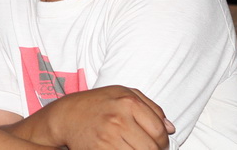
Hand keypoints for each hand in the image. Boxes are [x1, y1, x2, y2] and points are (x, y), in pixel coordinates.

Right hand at [38, 86, 174, 149]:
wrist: (66, 116)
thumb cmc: (97, 104)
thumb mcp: (122, 93)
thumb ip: (151, 107)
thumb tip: (170, 128)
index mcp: (127, 102)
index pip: (159, 131)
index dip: (163, 141)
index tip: (157, 142)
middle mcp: (118, 119)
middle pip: (152, 148)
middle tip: (147, 148)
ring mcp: (108, 137)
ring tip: (132, 147)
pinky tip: (122, 149)